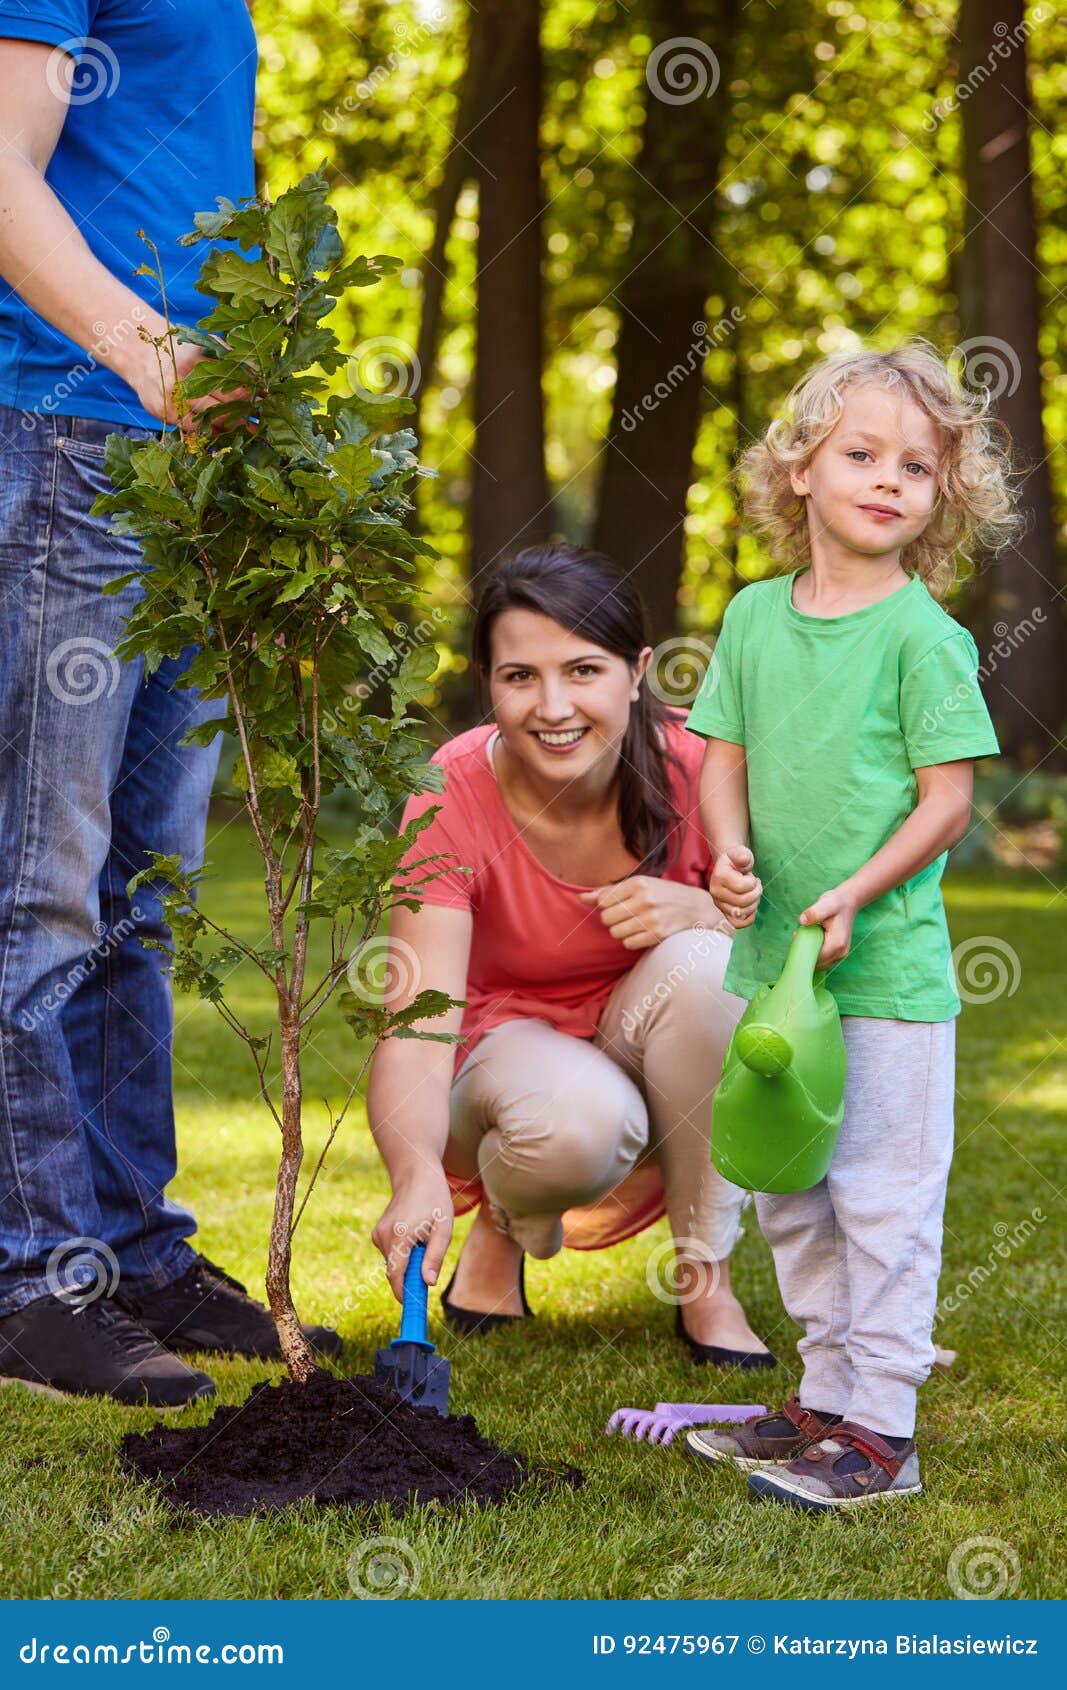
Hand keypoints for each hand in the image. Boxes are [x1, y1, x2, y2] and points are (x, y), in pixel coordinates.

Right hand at [123, 335, 252, 437]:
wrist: (141, 355)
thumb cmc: (181, 352)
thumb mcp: (205, 347)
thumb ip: (231, 360)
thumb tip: (260, 379)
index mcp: (196, 359)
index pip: (233, 381)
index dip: (253, 392)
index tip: (266, 397)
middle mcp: (182, 379)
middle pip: (226, 403)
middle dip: (247, 411)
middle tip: (262, 416)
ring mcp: (171, 398)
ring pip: (212, 419)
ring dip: (234, 425)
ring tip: (249, 427)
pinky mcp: (164, 412)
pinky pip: (196, 428)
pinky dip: (212, 430)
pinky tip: (223, 429)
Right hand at [371, 1171, 454, 1302]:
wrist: (416, 1175)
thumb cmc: (434, 1200)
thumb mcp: (443, 1228)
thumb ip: (434, 1257)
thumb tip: (427, 1283)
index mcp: (400, 1235)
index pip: (395, 1274)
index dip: (403, 1294)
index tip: (413, 1306)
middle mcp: (384, 1236)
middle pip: (394, 1271)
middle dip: (410, 1278)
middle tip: (428, 1273)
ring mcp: (378, 1234)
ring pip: (393, 1262)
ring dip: (408, 1262)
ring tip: (425, 1240)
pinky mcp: (378, 1233)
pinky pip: (391, 1253)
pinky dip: (402, 1253)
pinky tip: (414, 1235)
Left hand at [577, 875, 707, 948]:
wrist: (696, 908)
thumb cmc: (663, 894)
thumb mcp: (639, 885)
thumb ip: (608, 892)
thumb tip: (581, 898)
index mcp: (638, 883)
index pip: (603, 901)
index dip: (607, 906)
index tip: (620, 905)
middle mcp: (645, 899)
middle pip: (607, 919)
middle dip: (614, 919)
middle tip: (629, 916)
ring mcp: (651, 918)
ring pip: (615, 933)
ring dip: (623, 931)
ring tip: (637, 924)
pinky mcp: (657, 934)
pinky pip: (628, 944)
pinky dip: (632, 941)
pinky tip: (643, 933)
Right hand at [709, 843, 761, 928]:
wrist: (730, 868)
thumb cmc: (737, 860)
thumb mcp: (740, 853)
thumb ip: (742, 855)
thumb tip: (744, 859)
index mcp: (718, 876)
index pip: (742, 887)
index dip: (753, 882)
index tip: (750, 876)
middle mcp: (715, 892)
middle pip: (743, 902)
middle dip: (756, 893)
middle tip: (756, 885)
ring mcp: (719, 904)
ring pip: (742, 914)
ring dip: (754, 904)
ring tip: (753, 893)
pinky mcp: (724, 913)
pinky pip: (738, 924)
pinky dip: (749, 917)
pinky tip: (752, 906)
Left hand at [799, 885, 856, 966]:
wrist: (847, 903)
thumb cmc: (836, 903)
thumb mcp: (825, 904)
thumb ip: (814, 913)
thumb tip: (802, 921)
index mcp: (837, 943)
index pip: (816, 958)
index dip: (803, 953)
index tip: (795, 942)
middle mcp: (841, 952)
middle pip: (818, 964)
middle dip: (805, 956)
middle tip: (797, 940)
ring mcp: (841, 955)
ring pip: (820, 965)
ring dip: (810, 956)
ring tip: (804, 941)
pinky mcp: (838, 954)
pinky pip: (823, 962)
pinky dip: (815, 956)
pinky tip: (810, 944)